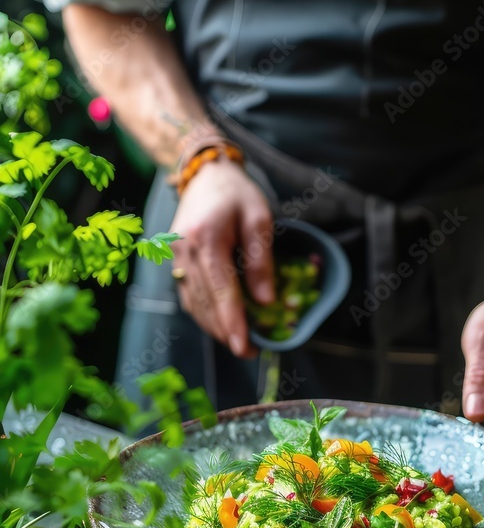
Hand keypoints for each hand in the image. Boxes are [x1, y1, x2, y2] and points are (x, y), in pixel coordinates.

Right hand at [169, 157, 274, 356]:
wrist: (205, 175)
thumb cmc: (237, 195)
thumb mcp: (259, 220)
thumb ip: (261, 261)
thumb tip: (265, 302)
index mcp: (206, 239)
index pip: (220, 290)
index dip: (233, 322)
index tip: (244, 346)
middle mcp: (184, 251)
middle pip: (204, 303)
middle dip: (225, 332)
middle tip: (249, 351)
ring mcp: (174, 258)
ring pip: (193, 304)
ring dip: (213, 327)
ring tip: (238, 342)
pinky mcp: (174, 262)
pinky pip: (188, 296)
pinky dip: (204, 314)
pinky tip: (221, 324)